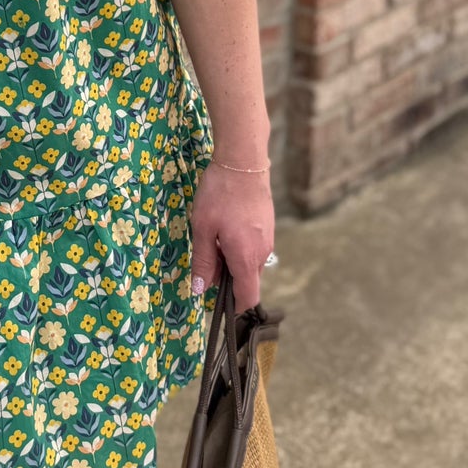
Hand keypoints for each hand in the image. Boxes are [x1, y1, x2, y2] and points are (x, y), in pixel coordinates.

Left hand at [188, 160, 274, 309]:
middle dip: (228, 278)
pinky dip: (240, 247)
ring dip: (233, 260)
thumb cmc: (219, 194)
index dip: (233, 305)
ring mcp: (268, 238)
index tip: (216, 301)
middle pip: (247, 280)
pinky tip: (225, 228)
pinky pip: (254, 247)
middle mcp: (262, 252)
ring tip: (214, 238)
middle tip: (206, 259)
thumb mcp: (203, 228)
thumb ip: (203, 261)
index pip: (248, 297)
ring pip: (250, 263)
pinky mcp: (268, 226)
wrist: (243, 162)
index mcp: (246, 257)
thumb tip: (199, 289)